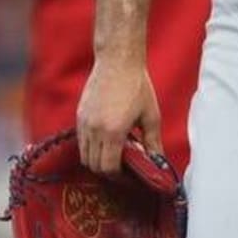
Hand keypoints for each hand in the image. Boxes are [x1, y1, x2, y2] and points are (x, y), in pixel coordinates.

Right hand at [76, 59, 161, 174]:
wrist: (117, 61)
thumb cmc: (137, 86)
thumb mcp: (151, 116)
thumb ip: (154, 143)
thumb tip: (159, 162)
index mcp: (114, 132)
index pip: (108, 168)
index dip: (118, 176)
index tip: (127, 175)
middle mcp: (95, 130)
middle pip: (93, 165)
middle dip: (107, 171)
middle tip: (121, 168)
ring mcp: (84, 122)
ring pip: (84, 154)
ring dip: (97, 159)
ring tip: (112, 154)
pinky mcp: (79, 114)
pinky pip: (80, 140)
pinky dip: (90, 146)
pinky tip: (104, 139)